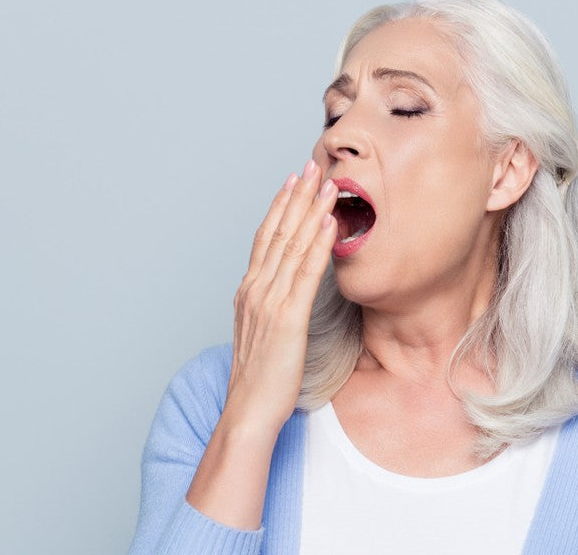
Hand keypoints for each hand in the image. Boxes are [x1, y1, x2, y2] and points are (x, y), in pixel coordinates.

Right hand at [225, 159, 337, 436]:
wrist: (249, 411)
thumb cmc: (260, 379)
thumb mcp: (263, 333)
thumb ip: (272, 307)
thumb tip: (286, 292)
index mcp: (249, 291)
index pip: (265, 238)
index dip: (280, 207)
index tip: (293, 181)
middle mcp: (255, 289)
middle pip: (278, 232)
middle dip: (296, 197)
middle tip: (312, 167)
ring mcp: (269, 302)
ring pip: (292, 245)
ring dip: (311, 211)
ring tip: (328, 184)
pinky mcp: (287, 318)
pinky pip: (306, 273)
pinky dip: (318, 244)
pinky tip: (329, 223)